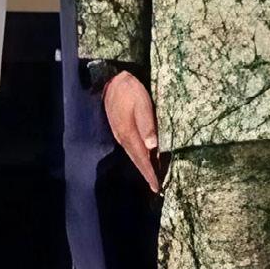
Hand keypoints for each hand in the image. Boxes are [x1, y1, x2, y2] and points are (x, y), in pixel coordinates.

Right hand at [103, 71, 160, 193]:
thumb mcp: (142, 104)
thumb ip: (147, 124)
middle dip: (146, 174)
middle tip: (156, 188)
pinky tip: (145, 158)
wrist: (113, 81)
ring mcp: (120, 134)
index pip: (141, 158)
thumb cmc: (131, 91)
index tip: (156, 186)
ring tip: (152, 177)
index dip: (149, 173)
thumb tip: (152, 145)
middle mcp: (123, 138)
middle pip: (136, 160)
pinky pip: (132, 148)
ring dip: (143, 167)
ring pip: (134, 155)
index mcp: (129, 134)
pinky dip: (139, 157)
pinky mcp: (121, 130)